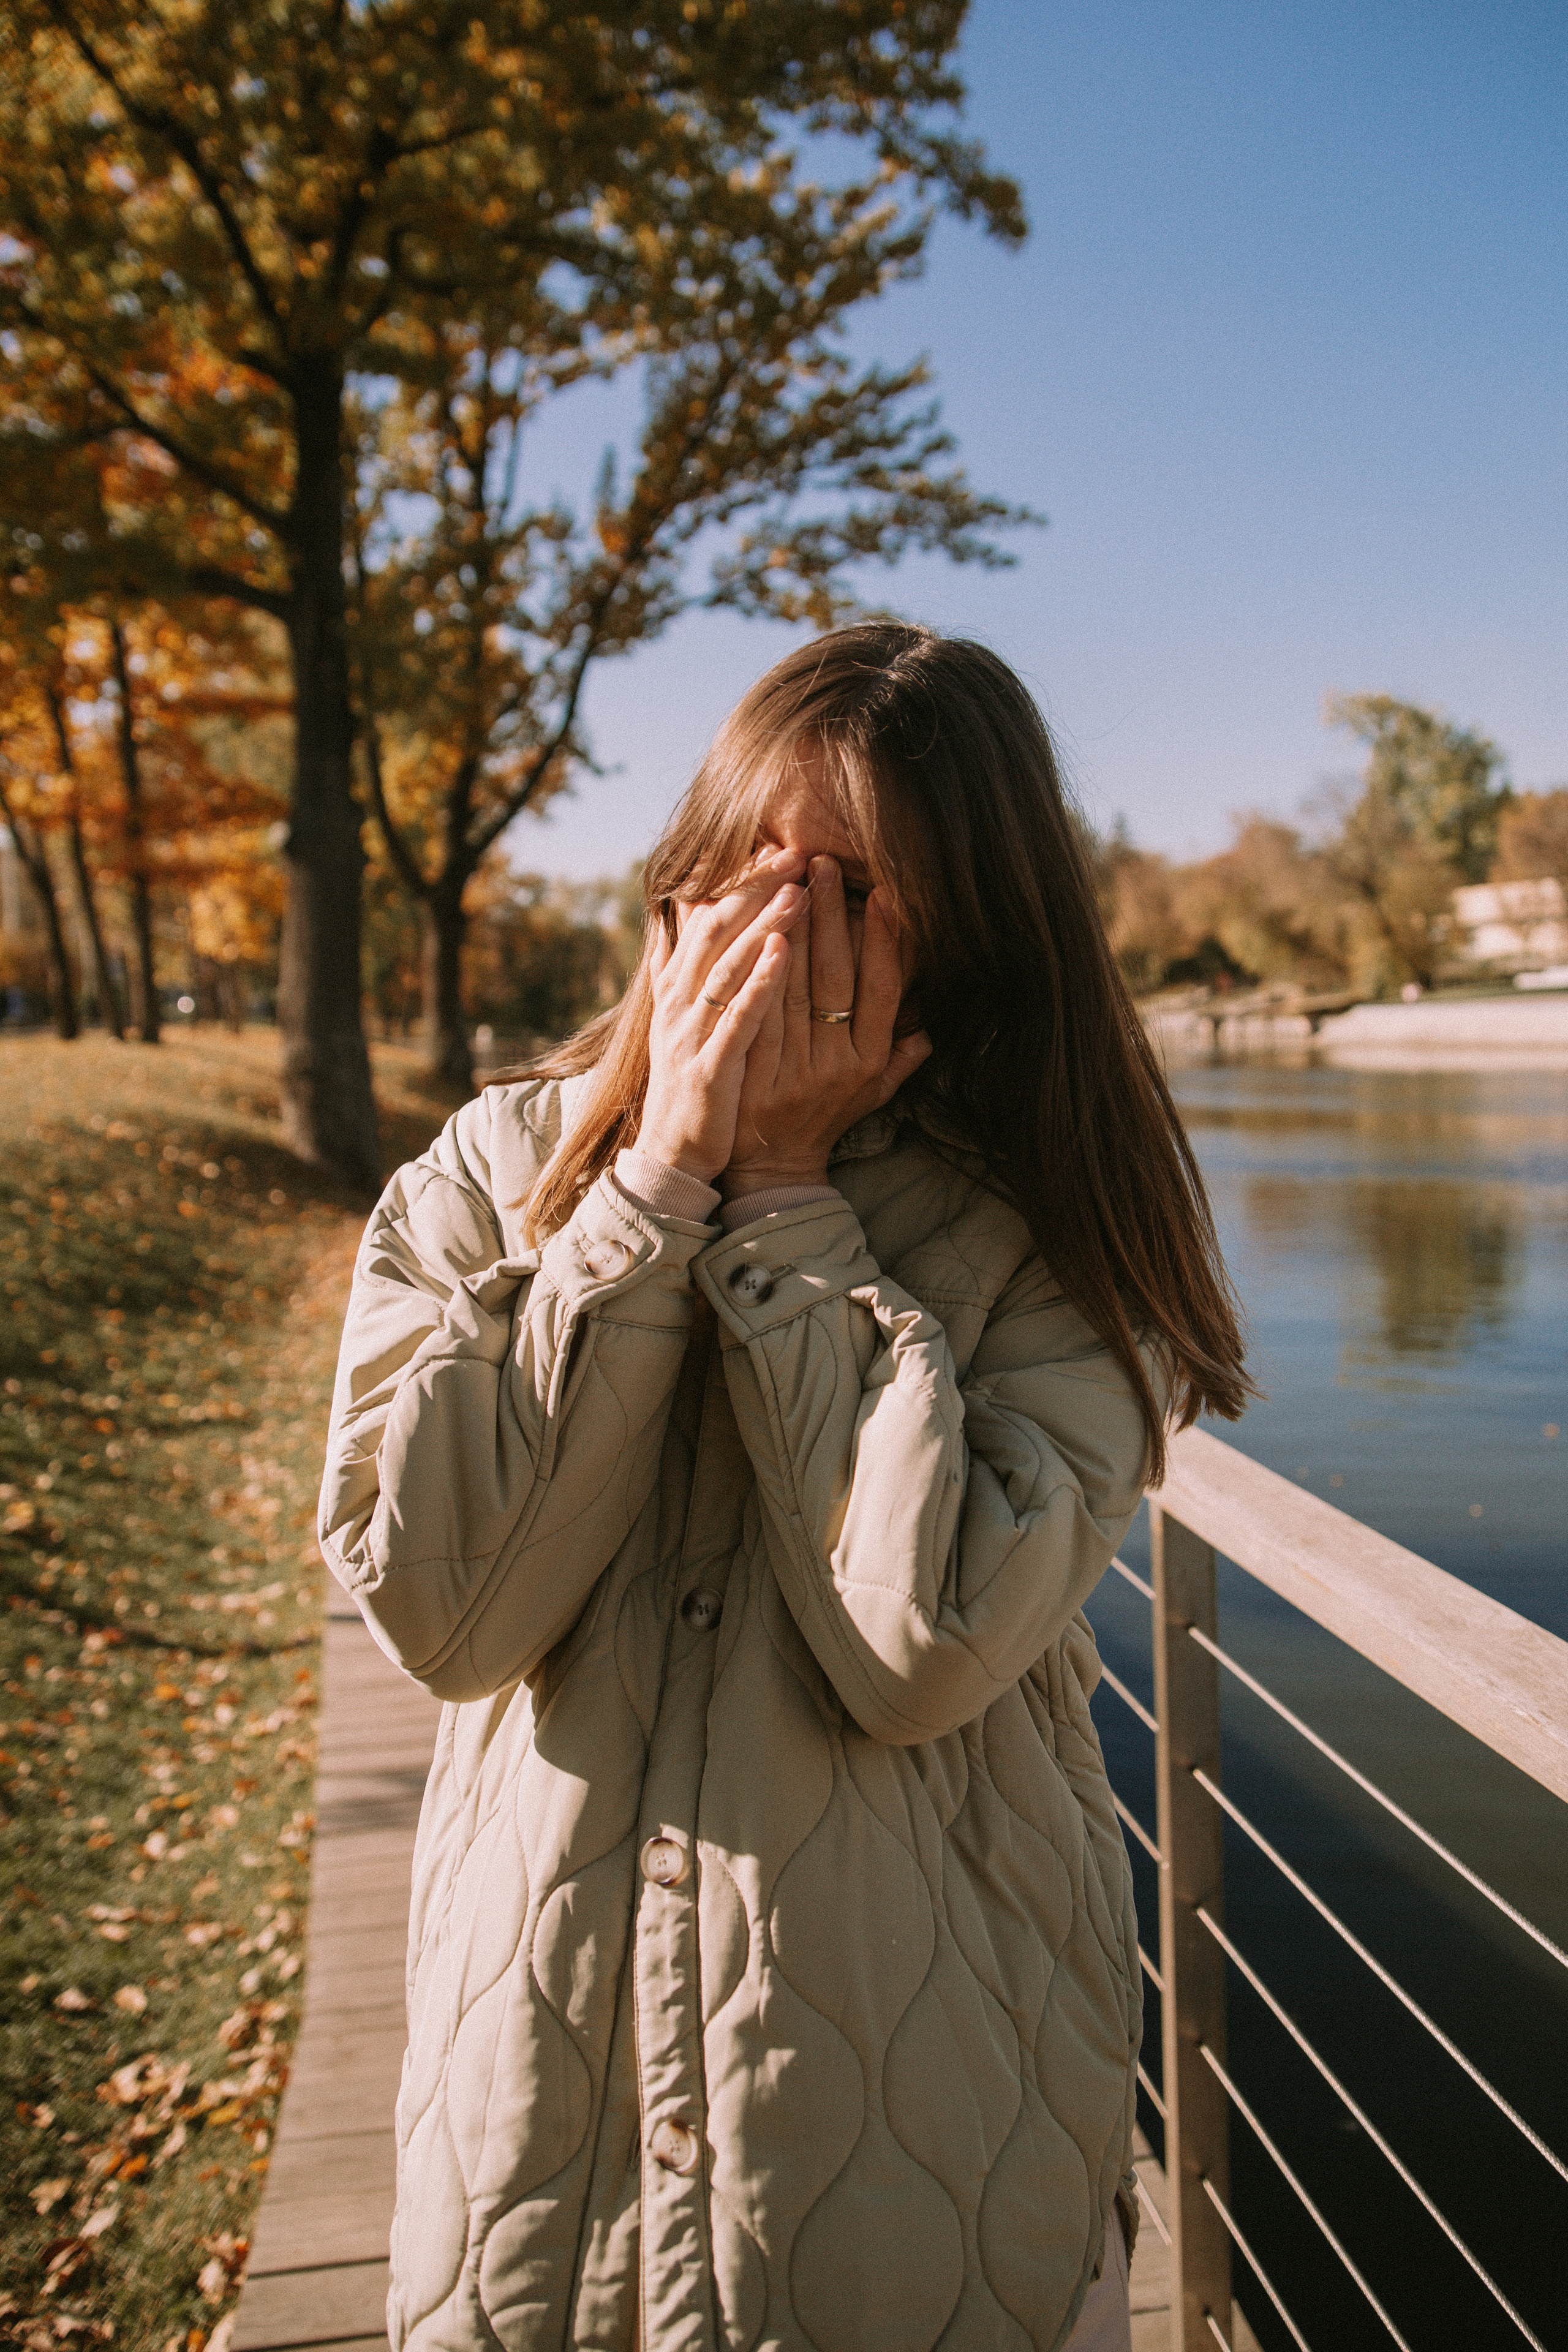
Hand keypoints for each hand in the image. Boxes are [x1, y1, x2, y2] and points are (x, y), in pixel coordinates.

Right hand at [633, 850, 809, 1182]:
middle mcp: (680, 1000)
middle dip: (756, 888)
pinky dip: (758, 982)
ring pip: (728, 966)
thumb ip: (679, 964)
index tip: (779, 847)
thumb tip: (677, 911)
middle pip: (717, 929)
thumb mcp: (680, 1015)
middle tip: (796, 850)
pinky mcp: (709, 1065)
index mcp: (679, 985)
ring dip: (764, 925)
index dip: (742, 881)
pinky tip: (783, 953)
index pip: (709, 917)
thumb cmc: (691, 1080)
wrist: (673, 1152)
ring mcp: (692, 1032)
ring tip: (799, 889)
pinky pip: (736, 1017)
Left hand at [722, 856, 931, 1199]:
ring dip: (785, 930)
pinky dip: (746, 972)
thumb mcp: (870, 1096)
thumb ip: (900, 1061)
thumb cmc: (823, 1122)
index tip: (882, 895)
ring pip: (789, 990)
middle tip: (821, 863)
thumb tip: (930, 1028)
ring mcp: (790, 1072)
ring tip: (782, 880)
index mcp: (868, 1061)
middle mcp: (835, 1065)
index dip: (883, 942)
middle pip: (833, 978)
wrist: (772, 1171)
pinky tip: (742, 933)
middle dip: (828, 916)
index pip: (881, 990)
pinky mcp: (750, 1077)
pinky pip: (749, 1014)